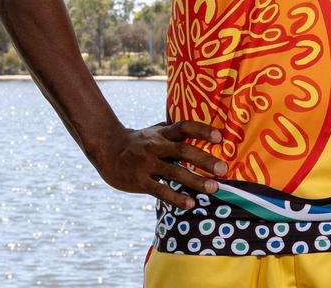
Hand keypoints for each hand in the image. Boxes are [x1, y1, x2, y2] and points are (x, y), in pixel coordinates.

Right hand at [92, 120, 227, 208]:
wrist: (108, 150)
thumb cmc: (139, 142)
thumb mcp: (155, 131)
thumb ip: (175, 133)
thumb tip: (202, 131)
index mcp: (162, 133)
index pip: (184, 127)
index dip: (202, 130)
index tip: (219, 137)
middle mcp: (156, 146)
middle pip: (183, 150)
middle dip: (204, 160)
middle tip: (223, 168)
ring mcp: (148, 164)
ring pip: (175, 172)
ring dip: (195, 181)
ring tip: (213, 188)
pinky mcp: (140, 181)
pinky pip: (160, 190)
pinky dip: (176, 197)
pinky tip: (190, 204)